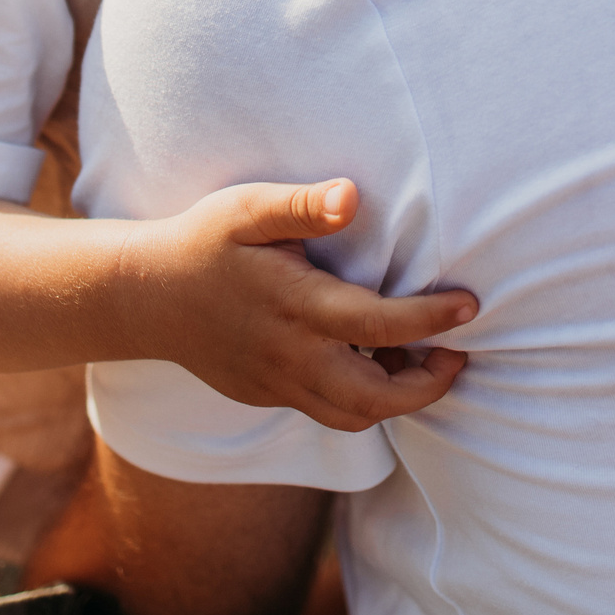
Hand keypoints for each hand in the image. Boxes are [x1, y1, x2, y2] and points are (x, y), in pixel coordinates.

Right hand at [129, 179, 475, 432]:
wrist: (145, 296)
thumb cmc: (203, 243)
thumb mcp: (246, 209)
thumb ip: (301, 205)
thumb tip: (352, 197)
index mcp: (296, 306)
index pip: (380, 324)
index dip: (432, 319)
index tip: (469, 306)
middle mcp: (291, 356)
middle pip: (377, 398)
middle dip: (428, 384)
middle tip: (455, 353)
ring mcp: (278, 383)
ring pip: (354, 417)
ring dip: (397, 398)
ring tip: (419, 359)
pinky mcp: (268, 396)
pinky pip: (326, 411)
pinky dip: (361, 398)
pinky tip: (371, 361)